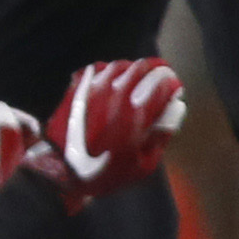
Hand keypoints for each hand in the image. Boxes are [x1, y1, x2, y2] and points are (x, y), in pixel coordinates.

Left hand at [39, 55, 186, 208]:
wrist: (62, 172)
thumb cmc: (106, 172)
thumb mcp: (144, 163)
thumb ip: (162, 133)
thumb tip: (175, 107)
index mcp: (135, 115)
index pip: (161, 85)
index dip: (173, 84)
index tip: (177, 88)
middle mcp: (114, 95)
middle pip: (142, 68)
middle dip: (158, 69)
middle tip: (164, 74)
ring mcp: (92, 89)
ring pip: (119, 65)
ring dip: (135, 68)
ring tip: (142, 75)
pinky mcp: (76, 89)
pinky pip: (97, 69)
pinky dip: (110, 70)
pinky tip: (114, 78)